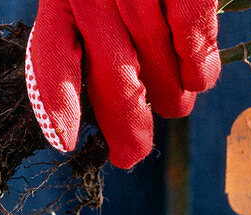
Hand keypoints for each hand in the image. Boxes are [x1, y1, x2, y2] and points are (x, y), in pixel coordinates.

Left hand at [25, 0, 219, 167]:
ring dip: (167, 93)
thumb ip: (81, 39)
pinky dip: (196, 59)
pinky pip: (188, 27)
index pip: (50, 57)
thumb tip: (94, 104)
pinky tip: (200, 78)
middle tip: (132, 153)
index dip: (56, 106)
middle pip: (110, 73)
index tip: (66, 143)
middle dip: (125, 122)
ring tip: (175, 107)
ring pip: (153, 56)